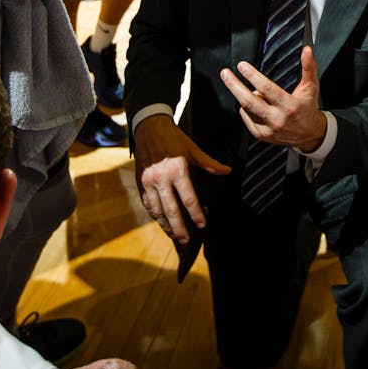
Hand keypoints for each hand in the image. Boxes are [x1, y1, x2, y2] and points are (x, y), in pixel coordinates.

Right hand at [134, 114, 229, 243]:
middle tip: (187, 240)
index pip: (188, 198)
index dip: (196, 213)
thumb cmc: (174, 139)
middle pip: (171, 209)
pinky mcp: (140, 183)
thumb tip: (228, 171)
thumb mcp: (193, 149)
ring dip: (166, 225)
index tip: (203, 225)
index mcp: (177, 170)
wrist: (149, 128)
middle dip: (179, 227)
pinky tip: (162, 223)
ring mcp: (148, 182)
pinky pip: (148, 204)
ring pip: (157, 210)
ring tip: (175, 236)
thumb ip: (209, 163)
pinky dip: (155, 216)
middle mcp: (161, 178)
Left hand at [221, 46, 327, 151]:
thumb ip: (309, 67)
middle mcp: (277, 119)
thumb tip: (306, 50)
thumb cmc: (308, 108)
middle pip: (249, 101)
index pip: (266, 88)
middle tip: (226, 73)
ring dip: (245, 96)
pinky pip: (246, 118)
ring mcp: (268, 129)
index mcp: (289, 105)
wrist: (309, 135)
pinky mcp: (261, 135)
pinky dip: (246, 108)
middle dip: (234, 85)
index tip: (242, 66)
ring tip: (253, 90)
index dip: (252, 76)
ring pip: (246, 109)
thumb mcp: (311, 87)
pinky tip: (254, 103)